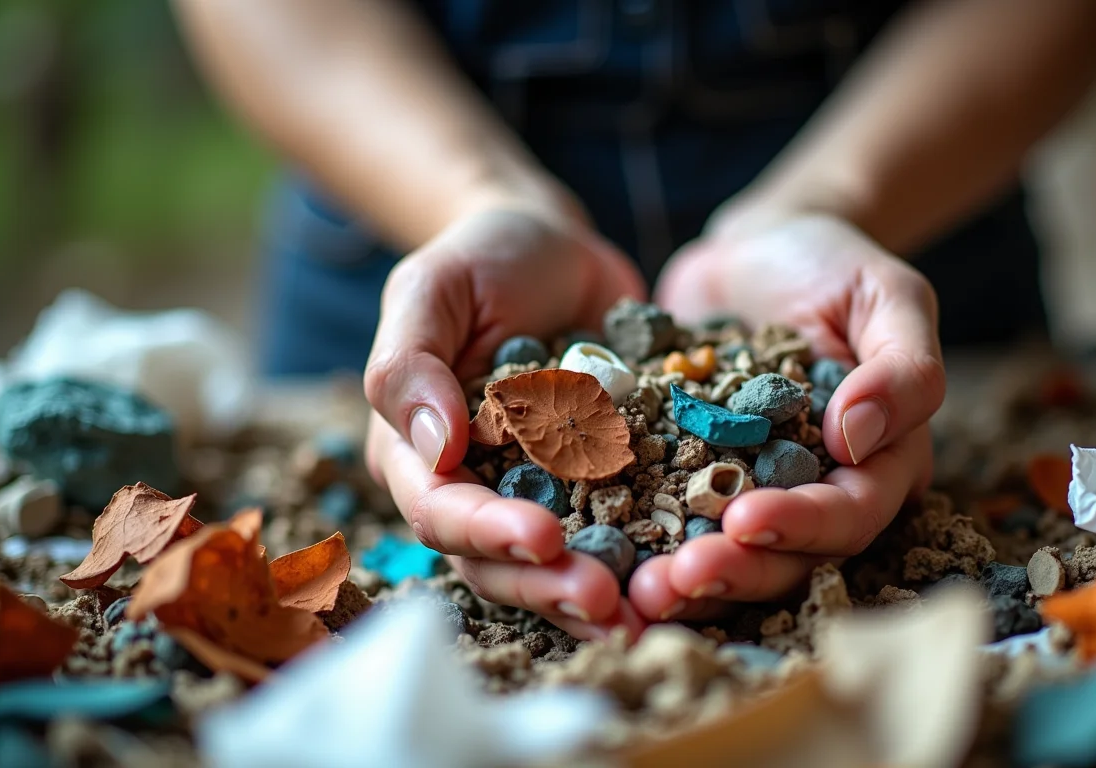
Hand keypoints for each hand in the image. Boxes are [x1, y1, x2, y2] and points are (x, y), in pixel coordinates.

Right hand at [363, 206, 648, 638]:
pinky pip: (618, 530)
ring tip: (641, 613)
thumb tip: (432, 447)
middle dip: (547, 584)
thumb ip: (411, 362)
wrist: (556, 250)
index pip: (440, 508)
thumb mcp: (435, 287)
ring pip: (554, 563)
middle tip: (604, 602)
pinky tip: (683, 574)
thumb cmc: (483, 259)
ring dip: (593, 592)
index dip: (487, 531)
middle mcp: (474, 486)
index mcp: (416, 451)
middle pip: (496, 559)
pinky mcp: (600, 484)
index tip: (541, 537)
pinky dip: (644, 558)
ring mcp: (539, 492)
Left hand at [631, 213, 944, 621]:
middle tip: (672, 581)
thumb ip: (901, 367)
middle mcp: (814, 491)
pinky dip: (635, 539)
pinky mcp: (686, 473)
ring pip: (722, 551)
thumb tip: (857, 438)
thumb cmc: (834, 265)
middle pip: (783, 555)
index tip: (744, 520)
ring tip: (633, 590)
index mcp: (877, 464)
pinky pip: (663, 516)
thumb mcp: (888, 296)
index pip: (849, 514)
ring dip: (682, 577)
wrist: (757, 247)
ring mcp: (746, 487)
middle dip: (731, 572)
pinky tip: (596, 549)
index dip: (801, 527)